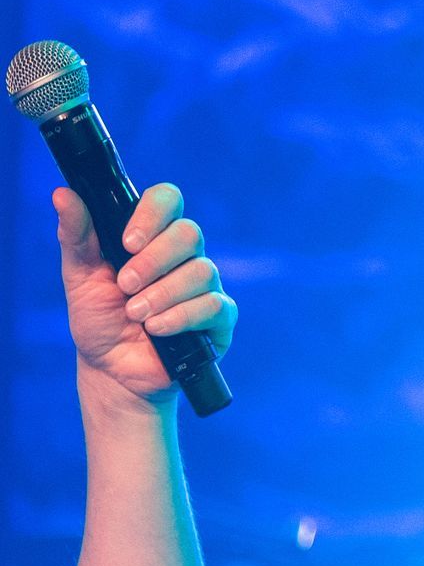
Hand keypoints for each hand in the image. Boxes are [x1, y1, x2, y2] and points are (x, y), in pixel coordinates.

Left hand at [56, 183, 236, 402]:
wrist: (111, 370)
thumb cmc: (99, 320)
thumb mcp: (80, 277)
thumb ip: (76, 236)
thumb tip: (62, 194)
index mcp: (152, 236)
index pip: (167, 199)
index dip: (152, 214)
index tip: (127, 243)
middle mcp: (183, 255)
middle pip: (189, 233)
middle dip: (153, 261)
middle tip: (125, 285)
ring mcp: (205, 285)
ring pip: (202, 271)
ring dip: (162, 294)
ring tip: (136, 314)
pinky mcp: (220, 317)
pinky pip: (213, 305)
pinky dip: (180, 317)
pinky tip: (157, 329)